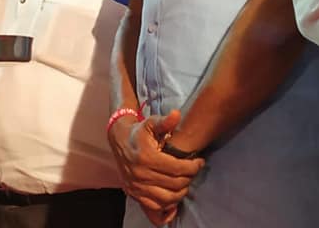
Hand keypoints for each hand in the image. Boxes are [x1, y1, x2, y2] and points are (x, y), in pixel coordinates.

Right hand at [107, 110, 203, 224]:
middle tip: (193, 171)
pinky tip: (174, 194)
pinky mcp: (134, 193)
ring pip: (168, 198)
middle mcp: (141, 174)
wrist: (118, 140)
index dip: (193, 167)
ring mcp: (137, 186)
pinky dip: (167, 204)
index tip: (200, 162)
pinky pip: (155, 205)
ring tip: (185, 181)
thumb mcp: (151, 123)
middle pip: (175, 184)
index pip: (178, 168)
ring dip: (181, 192)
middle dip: (189, 178)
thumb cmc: (139, 131)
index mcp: (147, 157)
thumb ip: (165, 121)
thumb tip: (176, 114)